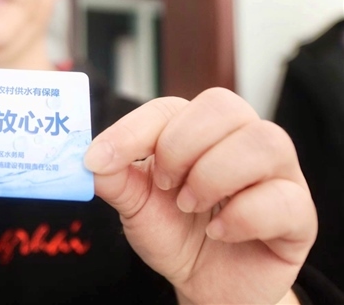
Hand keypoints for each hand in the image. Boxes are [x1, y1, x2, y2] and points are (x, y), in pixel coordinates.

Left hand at [84, 88, 316, 303]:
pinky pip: (284, 198)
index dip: (132, 130)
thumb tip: (89, 159)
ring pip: (264, 141)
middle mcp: (240, 140)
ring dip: (214, 175)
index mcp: (197, 130)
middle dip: (182, 146)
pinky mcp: (298, 214)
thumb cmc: (173, 232)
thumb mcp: (135, 204)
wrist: (204, 283)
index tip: (99, 159)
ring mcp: (277, 173)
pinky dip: (243, 216)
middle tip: (165, 184)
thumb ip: (113, 178)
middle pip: (224, 106)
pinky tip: (219, 232)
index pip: (169, 107)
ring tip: (190, 205)